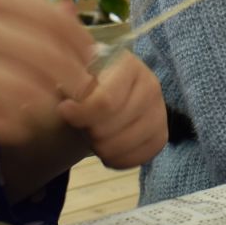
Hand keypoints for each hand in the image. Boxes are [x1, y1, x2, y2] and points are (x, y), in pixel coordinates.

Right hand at [0, 0, 97, 144]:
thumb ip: (9, 2)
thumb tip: (70, 18)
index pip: (47, 15)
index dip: (78, 39)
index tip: (90, 54)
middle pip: (43, 57)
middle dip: (73, 77)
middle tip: (83, 89)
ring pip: (23, 94)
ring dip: (46, 105)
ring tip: (50, 107)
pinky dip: (15, 125)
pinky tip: (18, 123)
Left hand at [57, 52, 165, 169]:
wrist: (107, 94)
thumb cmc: (88, 81)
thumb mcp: (74, 74)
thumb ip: (69, 81)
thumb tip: (64, 95)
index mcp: (128, 65)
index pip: (105, 102)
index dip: (80, 113)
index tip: (63, 111)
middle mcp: (151, 85)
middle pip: (109, 128)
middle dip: (88, 131)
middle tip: (83, 123)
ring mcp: (160, 112)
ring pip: (121, 146)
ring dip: (100, 147)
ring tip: (95, 134)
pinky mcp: (161, 136)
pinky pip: (135, 159)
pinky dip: (115, 159)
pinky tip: (108, 146)